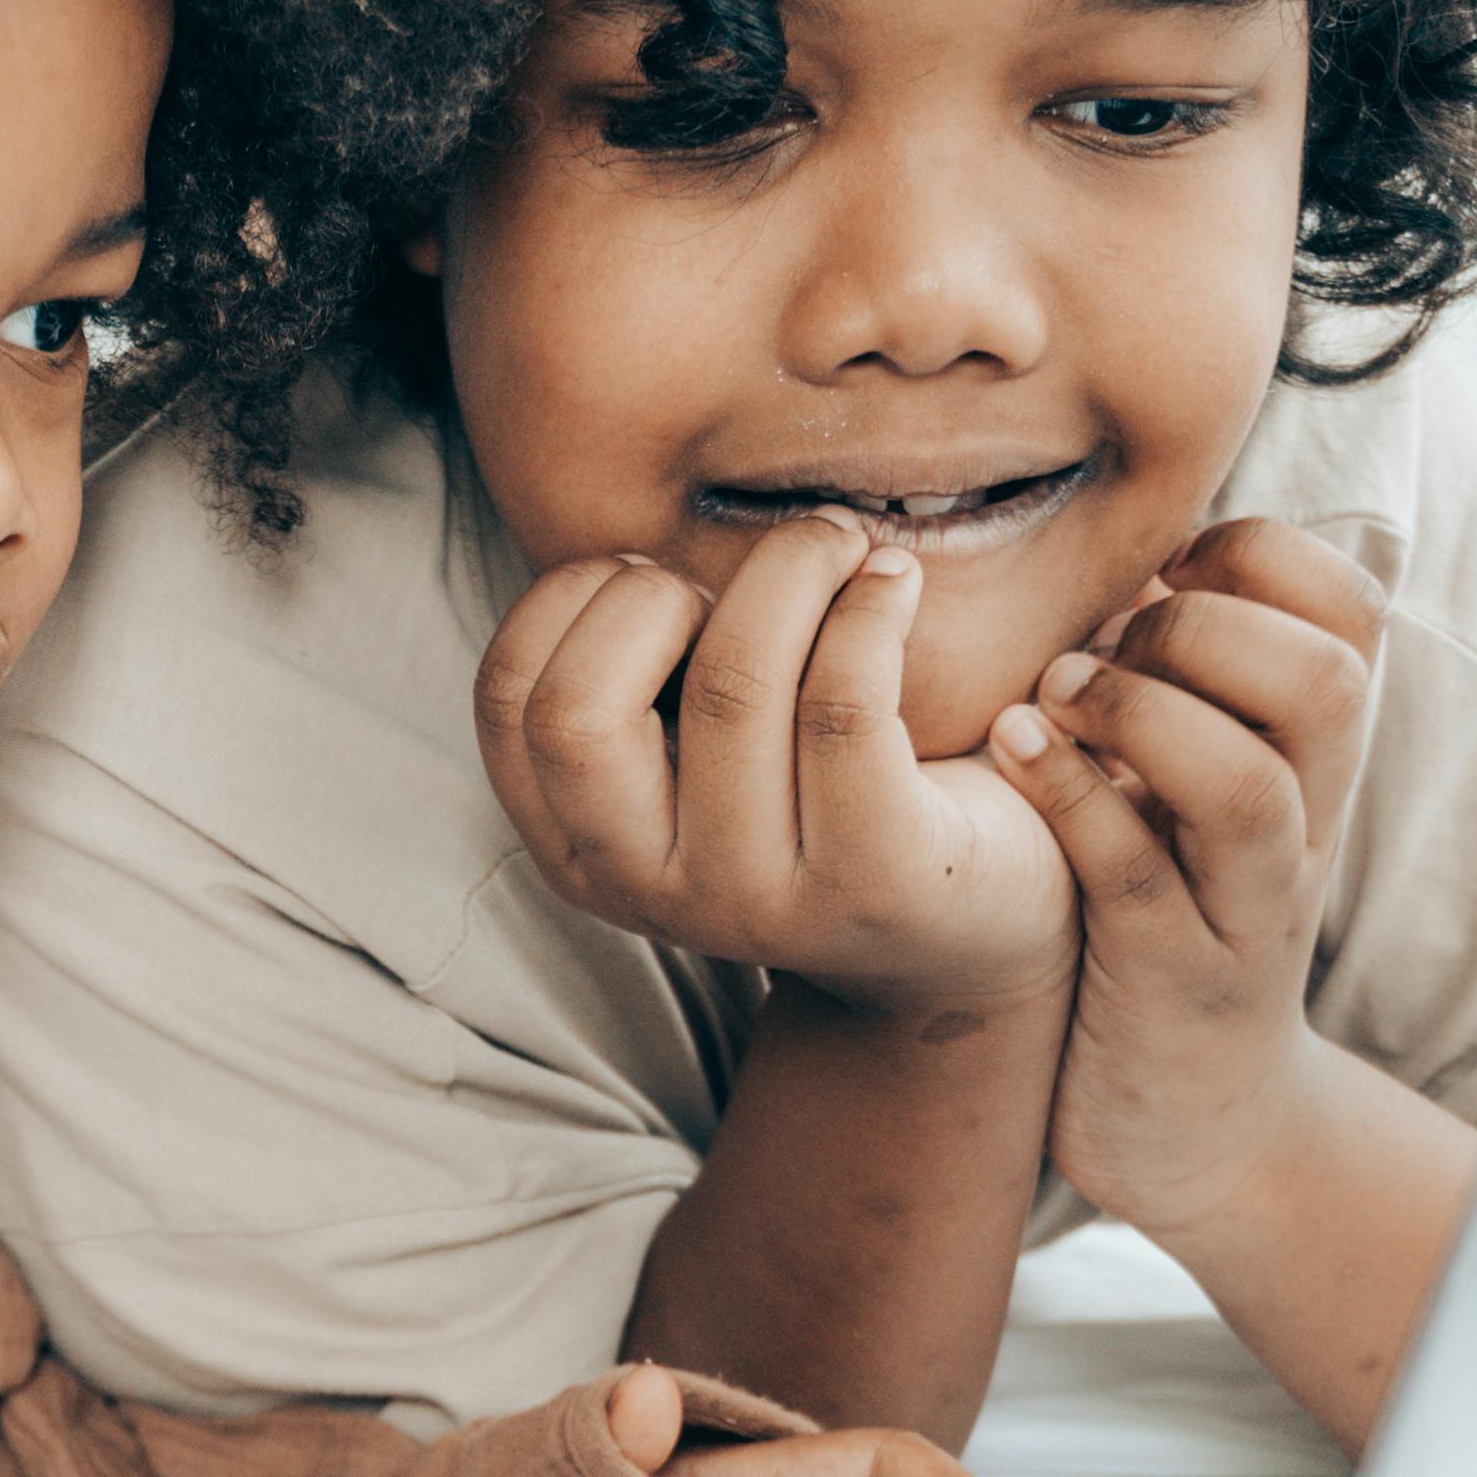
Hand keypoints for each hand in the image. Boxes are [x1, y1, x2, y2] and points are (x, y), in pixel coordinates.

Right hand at [479, 516, 1082, 1020]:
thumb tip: (638, 564)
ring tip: (840, 546)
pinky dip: (870, 606)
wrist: (969, 930)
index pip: (507, 701)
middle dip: (650, 597)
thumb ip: (639, 682)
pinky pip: (842, 705)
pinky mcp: (873, 880)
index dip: (571, 599)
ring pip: (730, 683)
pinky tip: (893, 584)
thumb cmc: (822, 800)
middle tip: (732, 582)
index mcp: (582, 852)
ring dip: (790, 567)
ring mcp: (757, 900)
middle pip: (578, 712)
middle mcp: (651, 890)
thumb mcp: (695, 759)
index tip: (654, 577)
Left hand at [980, 517, 1386, 1239]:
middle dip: (1205, 627)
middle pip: (1327, 678)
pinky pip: (1139, 876)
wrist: (1196, 1124)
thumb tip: (1129, 546)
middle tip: (1102, 644)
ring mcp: (1245, 910)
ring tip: (1053, 697)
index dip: (1258, 556)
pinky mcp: (1171, 982)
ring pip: (1250, 783)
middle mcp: (1304, 824)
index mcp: (1315, 758)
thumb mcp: (1203, 787)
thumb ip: (1192, 680)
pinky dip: (1074, 799)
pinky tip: (1012, 753)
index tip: (1157, 572)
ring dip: (1144, 714)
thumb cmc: (1174, 921)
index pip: (1351, 608)